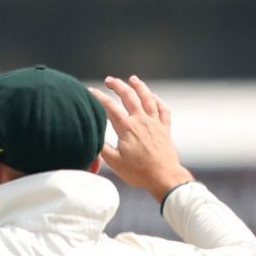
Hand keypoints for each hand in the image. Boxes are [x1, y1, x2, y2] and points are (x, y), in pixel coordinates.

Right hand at [88, 75, 193, 203]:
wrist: (163, 176)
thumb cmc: (138, 172)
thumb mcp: (114, 162)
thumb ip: (102, 148)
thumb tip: (92, 137)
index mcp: (127, 128)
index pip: (110, 107)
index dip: (99, 98)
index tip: (90, 91)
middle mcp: (142, 121)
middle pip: (129, 96)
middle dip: (118, 85)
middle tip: (110, 80)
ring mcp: (155, 123)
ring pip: (148, 98)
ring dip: (139, 86)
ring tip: (133, 79)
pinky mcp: (165, 128)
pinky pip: (163, 109)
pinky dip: (158, 100)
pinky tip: (154, 97)